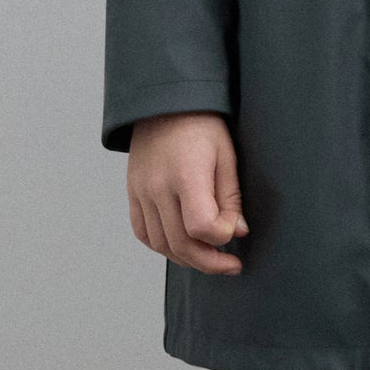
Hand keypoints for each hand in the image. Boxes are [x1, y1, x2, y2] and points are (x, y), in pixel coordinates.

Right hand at [127, 112, 249, 273]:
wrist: (164, 103)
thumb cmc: (202, 125)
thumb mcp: (226, 155)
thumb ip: (230, 197)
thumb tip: (236, 232)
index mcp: (186, 174)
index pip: (201, 226)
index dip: (221, 237)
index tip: (234, 229)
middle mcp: (158, 187)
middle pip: (180, 243)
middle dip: (210, 262)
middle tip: (231, 266)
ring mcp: (141, 191)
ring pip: (161, 244)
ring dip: (187, 259)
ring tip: (209, 258)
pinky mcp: (132, 193)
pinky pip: (143, 232)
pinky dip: (162, 246)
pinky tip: (182, 247)